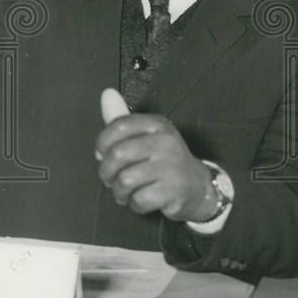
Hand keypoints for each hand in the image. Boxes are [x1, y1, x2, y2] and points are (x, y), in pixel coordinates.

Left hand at [96, 113, 216, 221]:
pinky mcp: (174, 190)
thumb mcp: (144, 135)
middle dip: (106, 172)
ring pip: (125, 180)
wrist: (196, 185)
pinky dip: (134, 203)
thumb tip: (107, 93)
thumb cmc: (162, 159)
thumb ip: (121, 117)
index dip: (102, 143)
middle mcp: (165, 142)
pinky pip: (139, 199)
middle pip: (117, 155)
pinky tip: (139, 199)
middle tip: (110, 178)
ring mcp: (171, 166)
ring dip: (118, 191)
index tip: (101, 154)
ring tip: (123, 191)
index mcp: (156, 124)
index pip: (118, 127)